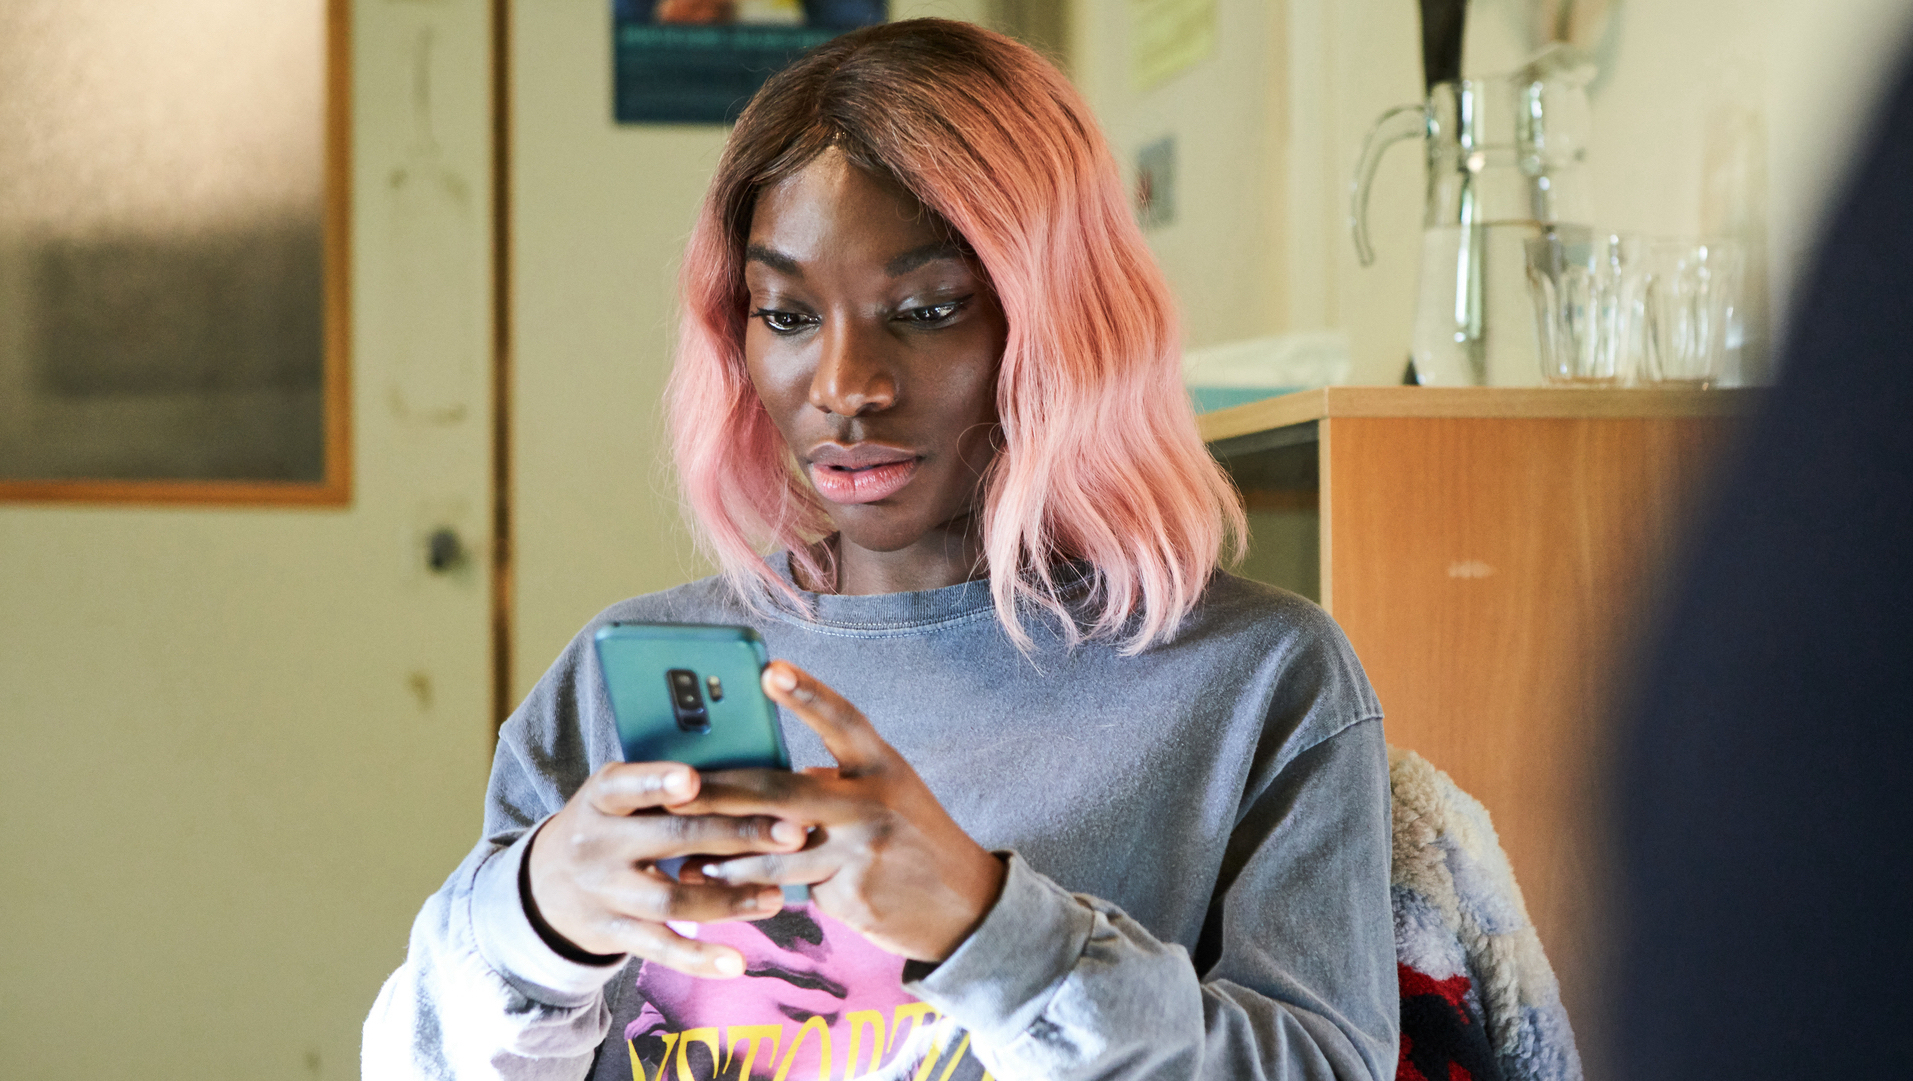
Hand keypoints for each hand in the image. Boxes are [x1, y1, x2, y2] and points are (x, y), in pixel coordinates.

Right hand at [527, 761, 807, 976]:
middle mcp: (597, 842)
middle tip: (793, 833)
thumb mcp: (618, 796)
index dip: (657, 784)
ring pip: (670, 899)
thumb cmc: (609, 824)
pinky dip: (698, 958)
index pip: (627, 785)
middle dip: (736, 835)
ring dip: (729, 899)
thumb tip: (751, 775)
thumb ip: (664, 788)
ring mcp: (603, 891)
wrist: (544, 884)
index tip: (693, 781)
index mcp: (602, 796)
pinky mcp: (612, 932)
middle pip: (670, 838)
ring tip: (777, 896)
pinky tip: (736, 962)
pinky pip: (658, 947)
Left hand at [673, 662, 1007, 961]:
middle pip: (783, 791)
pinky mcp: (851, 896)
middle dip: (721, 792)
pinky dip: (752, 889)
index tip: (768, 669)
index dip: (807, 693)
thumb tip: (756, 781)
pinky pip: (788, 890)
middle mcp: (873, 805)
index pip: (843, 719)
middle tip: (676, 789)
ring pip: (773, 852)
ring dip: (724, 855)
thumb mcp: (886, 796)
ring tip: (684, 855)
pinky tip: (720, 890)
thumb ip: (831, 784)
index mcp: (884, 767)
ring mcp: (861, 853)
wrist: (964, 908)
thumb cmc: (909, 839)